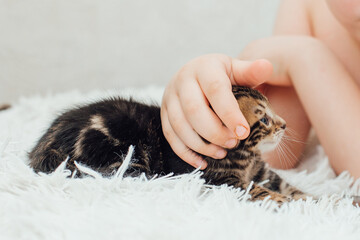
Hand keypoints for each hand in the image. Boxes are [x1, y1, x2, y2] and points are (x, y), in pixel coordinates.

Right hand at [161, 54, 272, 168]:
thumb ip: (250, 71)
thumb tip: (267, 66)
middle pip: (194, 110)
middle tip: (234, 143)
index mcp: (203, 68)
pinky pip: (170, 136)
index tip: (244, 132)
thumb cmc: (220, 75)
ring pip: (180, 126)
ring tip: (222, 153)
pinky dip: (186, 153)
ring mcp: (170, 98)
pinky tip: (202, 162)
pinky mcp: (164, 113)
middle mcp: (182, 81)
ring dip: (201, 145)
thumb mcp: (235, 69)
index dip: (229, 113)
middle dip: (215, 132)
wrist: (194, 73)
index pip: (215, 90)